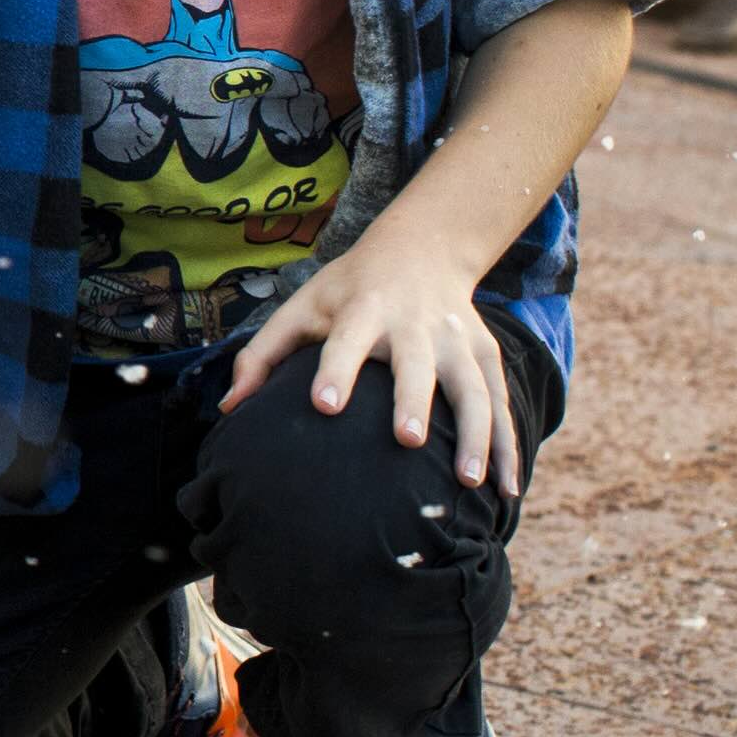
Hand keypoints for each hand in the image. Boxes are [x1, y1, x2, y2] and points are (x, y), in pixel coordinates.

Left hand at [222, 223, 522, 495]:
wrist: (421, 248)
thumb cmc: (348, 290)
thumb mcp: (301, 306)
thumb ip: (262, 354)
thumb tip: (228, 408)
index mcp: (363, 309)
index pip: (346, 340)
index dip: (336, 370)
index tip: (323, 405)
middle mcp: (414, 324)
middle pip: (416, 365)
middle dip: (413, 401)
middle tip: (407, 441)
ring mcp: (457, 340)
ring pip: (472, 388)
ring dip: (477, 434)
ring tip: (469, 483)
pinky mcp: (486, 354)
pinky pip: (502, 403)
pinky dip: (508, 445)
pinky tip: (506, 489)